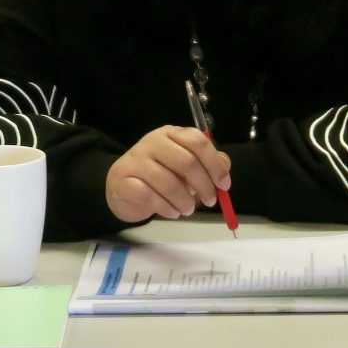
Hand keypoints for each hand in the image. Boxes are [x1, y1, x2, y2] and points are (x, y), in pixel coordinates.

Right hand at [106, 126, 230, 223]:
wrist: (123, 186)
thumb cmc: (160, 175)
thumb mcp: (184, 166)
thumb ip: (207, 164)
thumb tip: (224, 166)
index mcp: (171, 134)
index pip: (198, 142)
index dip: (214, 165)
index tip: (224, 185)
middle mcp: (152, 142)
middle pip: (186, 162)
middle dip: (204, 186)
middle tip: (210, 201)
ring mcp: (135, 159)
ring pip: (168, 182)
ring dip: (184, 202)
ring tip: (188, 210)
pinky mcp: (122, 179)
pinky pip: (149, 197)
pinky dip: (166, 208)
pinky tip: (172, 213)